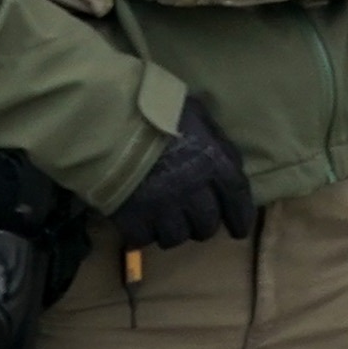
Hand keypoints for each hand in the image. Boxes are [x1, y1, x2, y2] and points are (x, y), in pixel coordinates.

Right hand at [112, 113, 250, 254]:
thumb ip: (211, 136)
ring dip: (172, 232)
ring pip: (176, 237)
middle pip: (206, 225)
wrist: (106, 120)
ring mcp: (163, 208)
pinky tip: (138, 226)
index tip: (237, 230)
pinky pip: (143, 239)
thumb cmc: (152, 109)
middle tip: (193, 223)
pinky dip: (142, 234)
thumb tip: (221, 153)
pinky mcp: (133, 219)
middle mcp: (193, 190)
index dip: (240, 217)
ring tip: (163, 225)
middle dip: (202, 226)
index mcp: (213, 162)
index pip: (237, 197)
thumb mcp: (193, 112)